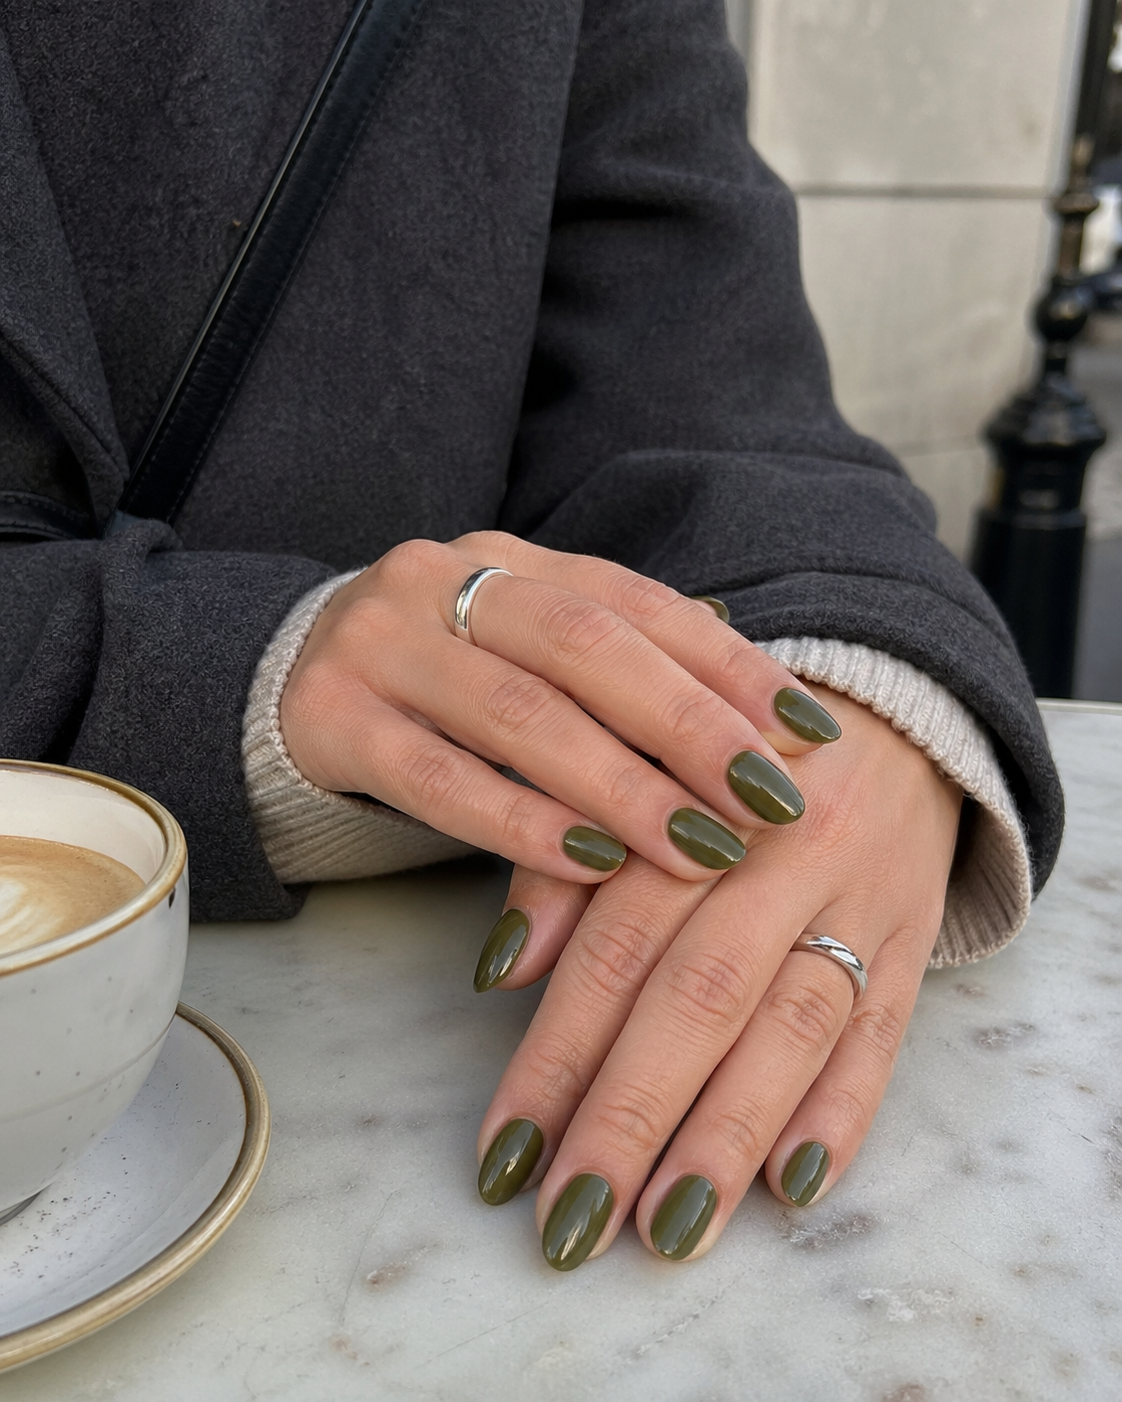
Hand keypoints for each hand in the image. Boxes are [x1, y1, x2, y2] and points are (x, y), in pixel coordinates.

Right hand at [281, 531, 840, 884]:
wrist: (279, 682)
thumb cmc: (439, 683)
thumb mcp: (525, 656)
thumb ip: (621, 670)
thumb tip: (759, 697)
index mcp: (510, 559)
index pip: (638, 602)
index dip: (729, 665)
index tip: (809, 733)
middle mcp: (445, 581)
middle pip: (587, 646)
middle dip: (690, 725)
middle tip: (769, 801)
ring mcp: (381, 643)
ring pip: (518, 713)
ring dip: (621, 787)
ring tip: (697, 848)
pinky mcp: (331, 718)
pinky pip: (436, 777)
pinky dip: (520, 824)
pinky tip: (589, 867)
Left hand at [474, 689, 961, 1266]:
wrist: (887, 719)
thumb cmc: (721, 768)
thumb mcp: (638, 782)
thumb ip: (565, 867)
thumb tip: (504, 972)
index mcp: (693, 800)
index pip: (616, 943)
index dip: (556, 1053)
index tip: (505, 1153)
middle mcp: (784, 849)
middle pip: (701, 993)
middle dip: (631, 1114)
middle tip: (572, 1221)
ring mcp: (861, 899)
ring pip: (793, 1025)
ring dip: (727, 1136)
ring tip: (668, 1233)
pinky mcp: (917, 941)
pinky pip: (886, 1034)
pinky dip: (843, 1112)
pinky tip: (794, 1189)